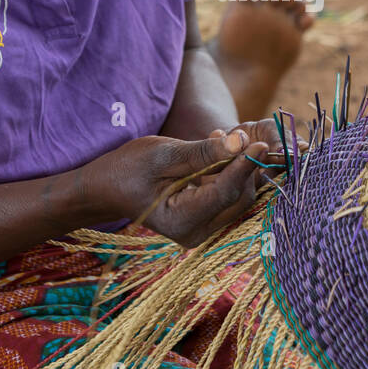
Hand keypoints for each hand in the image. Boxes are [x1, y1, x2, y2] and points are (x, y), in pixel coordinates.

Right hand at [88, 129, 268, 248]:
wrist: (107, 188)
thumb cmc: (129, 168)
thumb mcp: (164, 154)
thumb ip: (204, 152)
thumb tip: (241, 142)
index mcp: (182, 220)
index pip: (225, 192)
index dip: (244, 166)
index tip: (260, 142)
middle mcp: (195, 233)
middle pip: (238, 199)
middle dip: (242, 166)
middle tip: (236, 135)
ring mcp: (200, 231)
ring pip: (237, 199)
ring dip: (236, 169)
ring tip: (219, 140)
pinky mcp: (203, 223)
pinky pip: (227, 198)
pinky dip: (227, 175)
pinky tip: (216, 154)